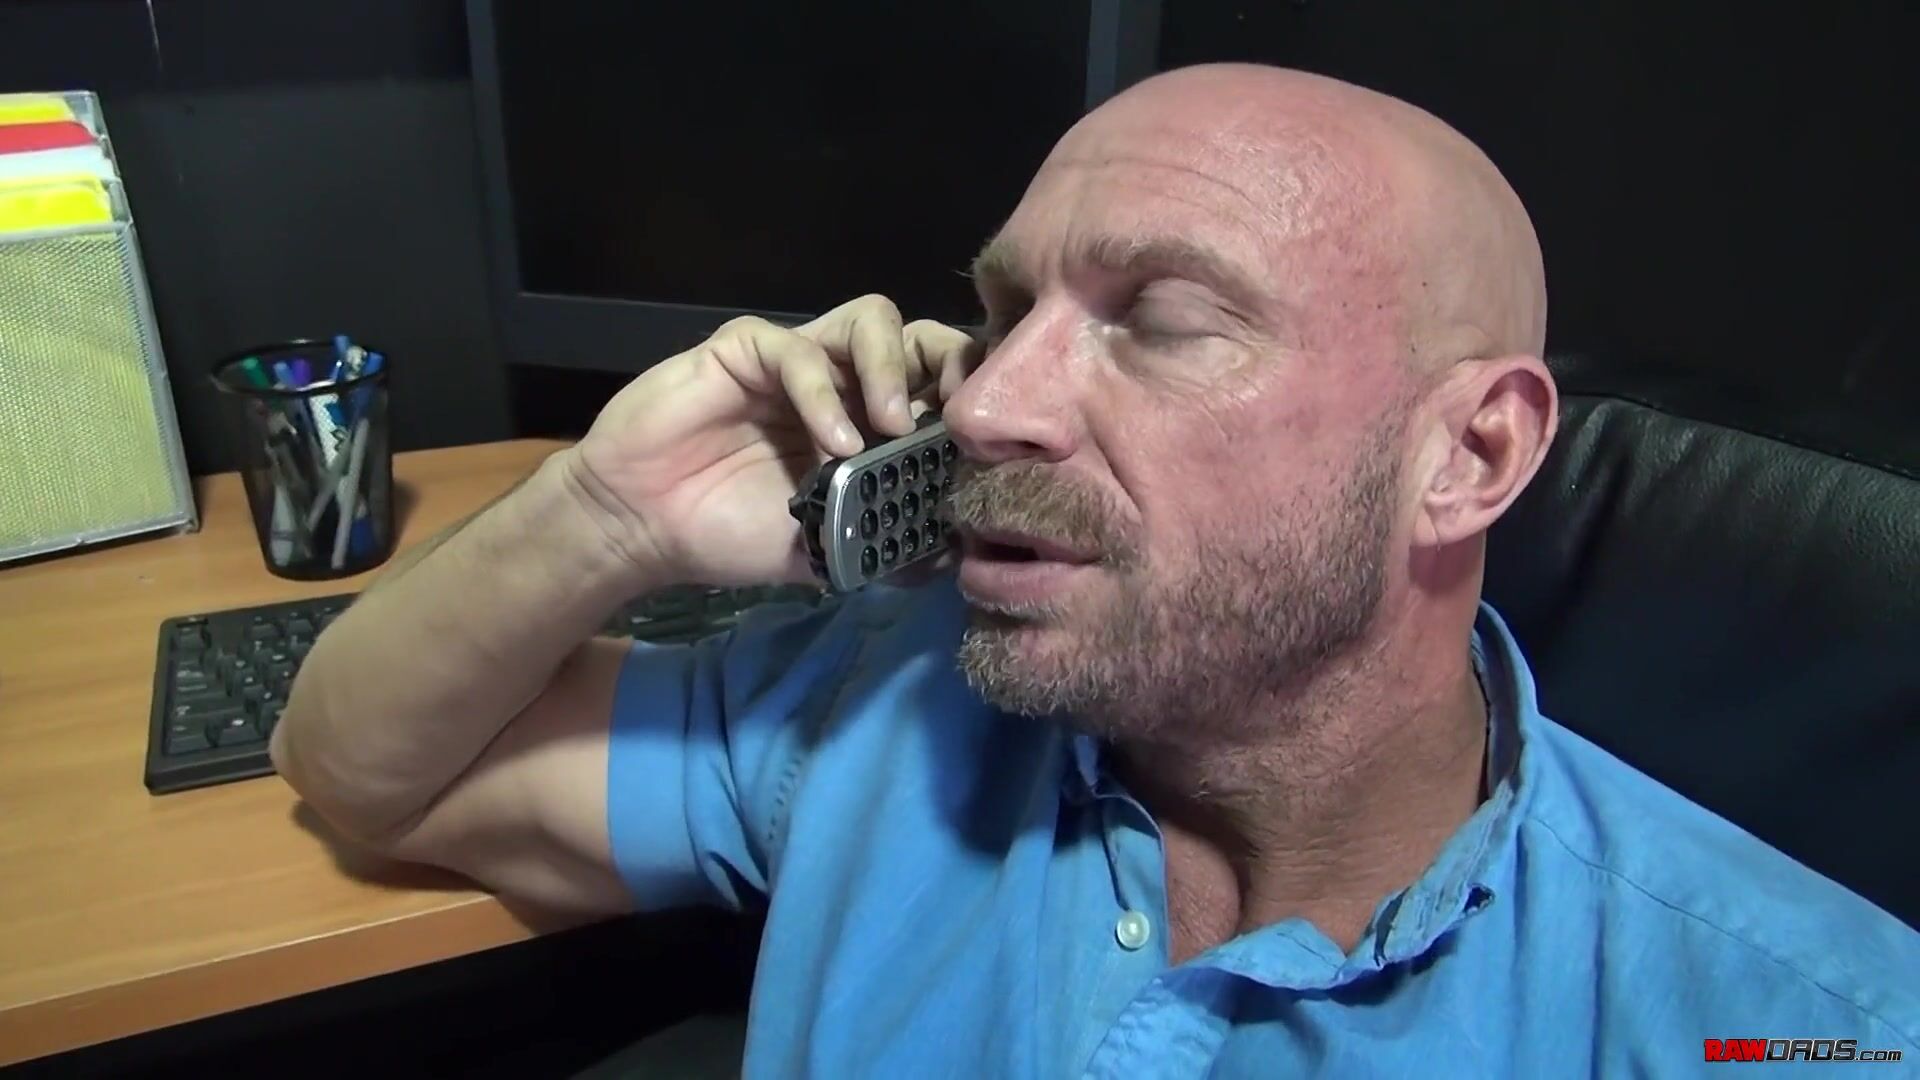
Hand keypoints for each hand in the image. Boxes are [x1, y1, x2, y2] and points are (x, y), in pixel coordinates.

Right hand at [566, 295, 976, 586]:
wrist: (645, 528)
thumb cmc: (734, 533)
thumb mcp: (828, 550)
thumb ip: (887, 544)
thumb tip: (955, 554)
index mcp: (871, 421)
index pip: (941, 382)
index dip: (972, 397)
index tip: (988, 439)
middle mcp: (843, 380)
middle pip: (921, 336)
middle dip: (952, 363)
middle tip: (959, 413)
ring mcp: (797, 359)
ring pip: (872, 319)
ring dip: (894, 367)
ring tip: (894, 426)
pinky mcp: (745, 349)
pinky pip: (797, 348)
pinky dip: (824, 393)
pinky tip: (833, 443)